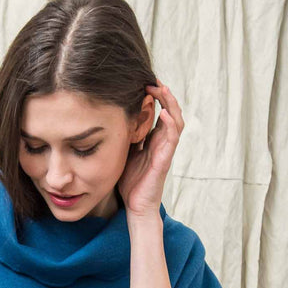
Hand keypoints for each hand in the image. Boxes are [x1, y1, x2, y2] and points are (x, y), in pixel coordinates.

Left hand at [117, 81, 183, 216]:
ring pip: (176, 121)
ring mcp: (165, 150)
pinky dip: (170, 124)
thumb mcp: (124, 153)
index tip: (145, 82)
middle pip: (171, 111)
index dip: (155, 97)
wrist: (136, 206)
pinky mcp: (165, 160)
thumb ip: (124, 137)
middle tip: (152, 80)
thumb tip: (111, 119)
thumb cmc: (131, 182)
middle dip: (164, 94)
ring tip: (162, 89)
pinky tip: (164, 114)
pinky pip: (172, 139)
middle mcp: (162, 142)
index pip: (159, 112)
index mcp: (154, 140)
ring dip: (171, 104)